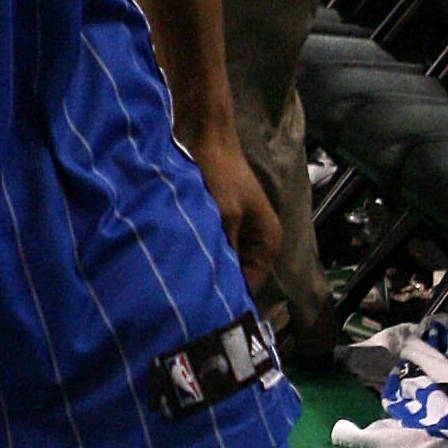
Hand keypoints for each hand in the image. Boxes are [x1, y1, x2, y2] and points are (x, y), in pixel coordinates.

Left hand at [191, 125, 280, 291]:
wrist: (206, 137)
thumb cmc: (221, 173)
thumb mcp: (225, 216)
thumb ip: (226, 251)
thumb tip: (218, 289)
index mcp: (269, 241)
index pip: (250, 285)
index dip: (228, 297)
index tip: (201, 310)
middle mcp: (257, 241)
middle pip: (236, 276)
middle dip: (214, 282)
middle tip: (185, 297)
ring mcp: (238, 233)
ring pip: (221, 262)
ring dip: (204, 266)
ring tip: (179, 279)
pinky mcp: (220, 224)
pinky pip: (211, 248)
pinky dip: (198, 251)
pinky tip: (178, 259)